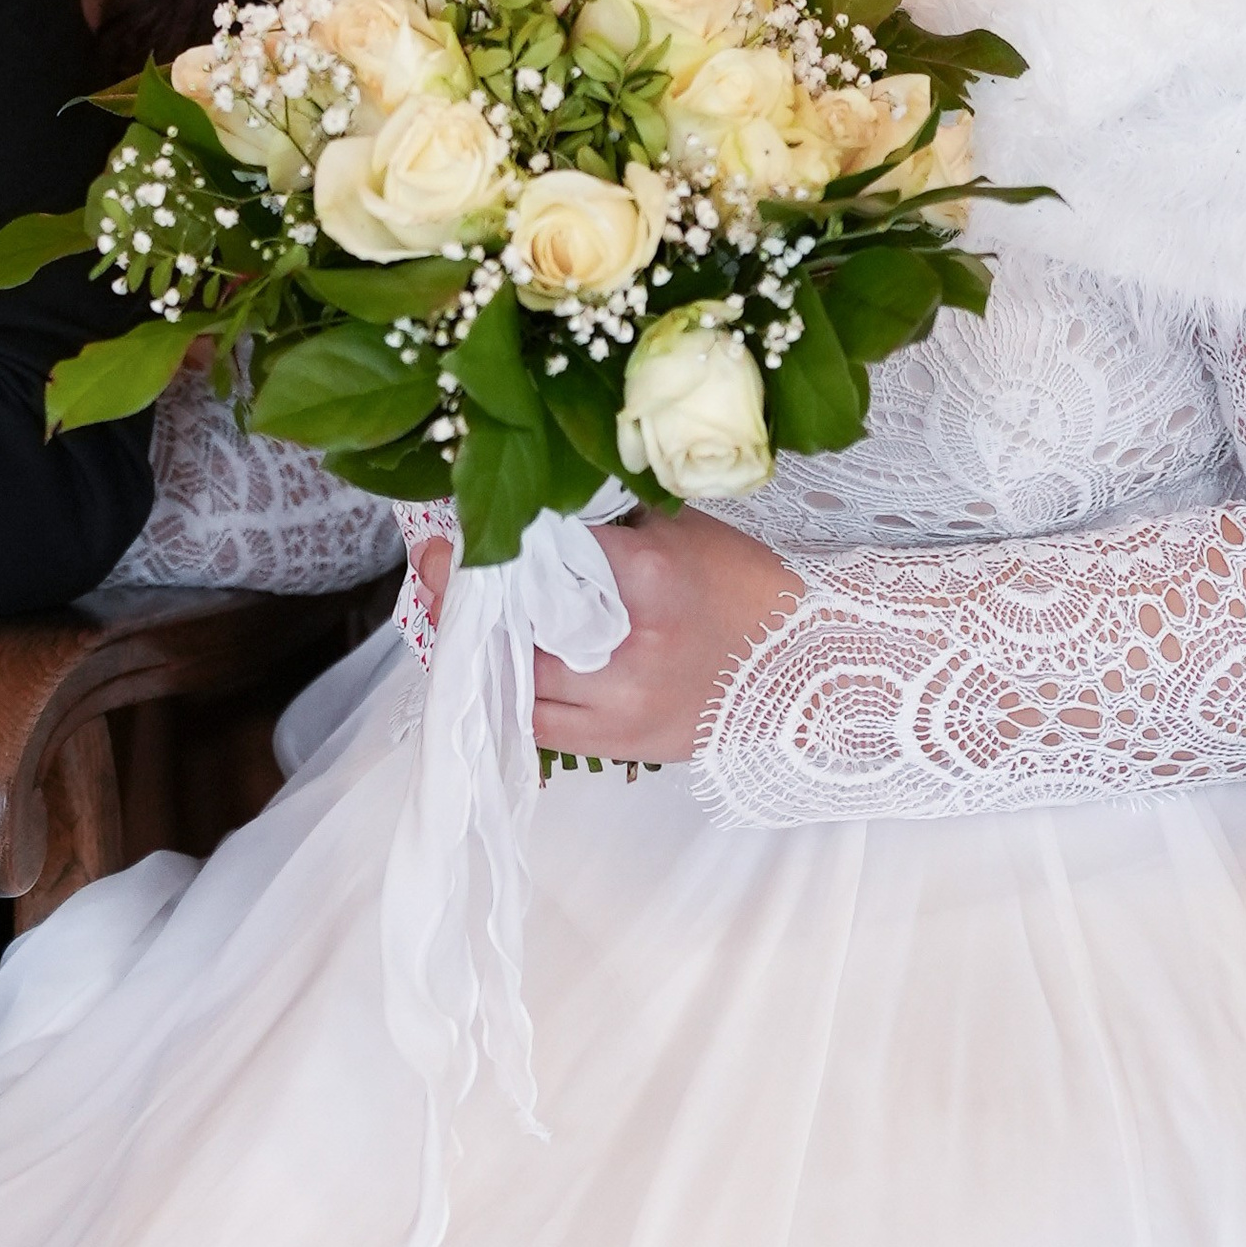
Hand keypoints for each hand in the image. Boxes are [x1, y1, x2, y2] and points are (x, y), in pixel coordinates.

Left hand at [410, 506, 800, 765]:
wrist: (808, 671)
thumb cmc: (743, 587)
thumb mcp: (680, 529)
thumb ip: (606, 519)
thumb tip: (532, 502)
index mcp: (645, 577)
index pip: (542, 556)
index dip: (492, 545)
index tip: (455, 532)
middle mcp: (627, 643)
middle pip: (518, 619)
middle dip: (468, 597)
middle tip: (437, 572)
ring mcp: (621, 701)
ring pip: (519, 676)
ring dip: (480, 648)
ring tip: (457, 618)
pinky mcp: (621, 744)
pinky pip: (538, 725)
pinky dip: (509, 696)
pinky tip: (490, 671)